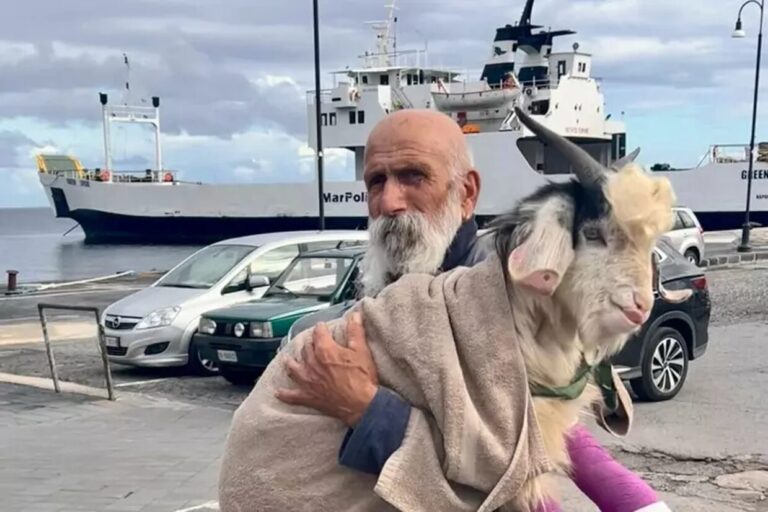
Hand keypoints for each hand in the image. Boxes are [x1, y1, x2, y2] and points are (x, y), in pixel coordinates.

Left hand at [275, 312, 378, 426]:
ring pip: (294, 368)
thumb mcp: (361, 350)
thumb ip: (355, 331)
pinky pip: (292, 396)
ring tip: (287, 360)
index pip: (319, 333)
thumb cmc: (362, 378)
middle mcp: (312, 364)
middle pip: (306, 349)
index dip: (320, 328)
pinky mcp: (308, 397)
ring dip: (290, 363)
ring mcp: (308, 381)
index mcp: (325, 350)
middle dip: (308, 344)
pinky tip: (278, 393)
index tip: (321, 326)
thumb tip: (354, 315)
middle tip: (311, 343)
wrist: (361, 404)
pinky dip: (285, 394)